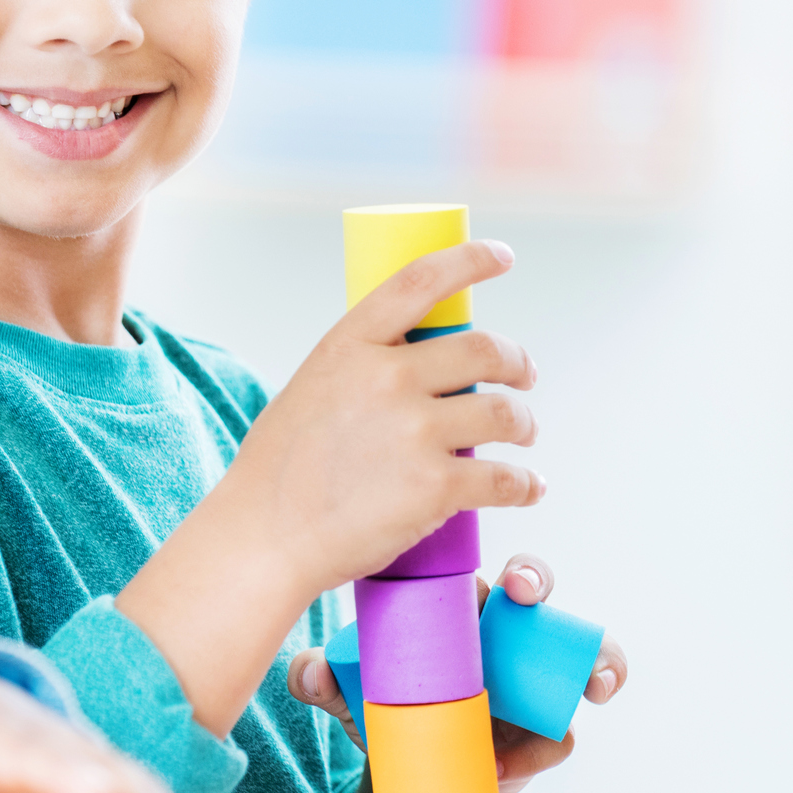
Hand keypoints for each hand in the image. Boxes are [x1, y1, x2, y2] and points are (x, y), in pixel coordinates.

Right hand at [118, 240, 542, 736]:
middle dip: (516, 362)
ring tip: (524, 434)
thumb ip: (361, 369)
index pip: (421, 280)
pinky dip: (525, 484)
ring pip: (504, 413)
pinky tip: (527, 486)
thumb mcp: (311, 389)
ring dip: (524, 423)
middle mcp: (385, 377)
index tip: (503, 256)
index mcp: (349, 345)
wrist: (265, 536)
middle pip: (484, 349)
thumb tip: (418, 367)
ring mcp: (413, 431)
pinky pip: (505, 478)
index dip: (471, 260)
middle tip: (523, 375)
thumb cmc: (281, 469)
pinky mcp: (434, 486)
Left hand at [286, 554, 627, 792]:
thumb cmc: (382, 708)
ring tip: (594, 684)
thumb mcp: (348, 694)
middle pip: (538, 591)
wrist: (404, 774)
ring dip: (599, 662)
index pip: (481, 570)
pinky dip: (549, 746)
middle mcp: (500, 632)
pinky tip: (512, 763)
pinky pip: (563, 734)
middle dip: (541, 585)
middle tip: (526, 598)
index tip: (504, 584)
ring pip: (583, 654)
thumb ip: (321, 679)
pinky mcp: (542, 734)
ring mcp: (531, 682)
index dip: (492, 563)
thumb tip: (307, 672)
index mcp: (457, 608)